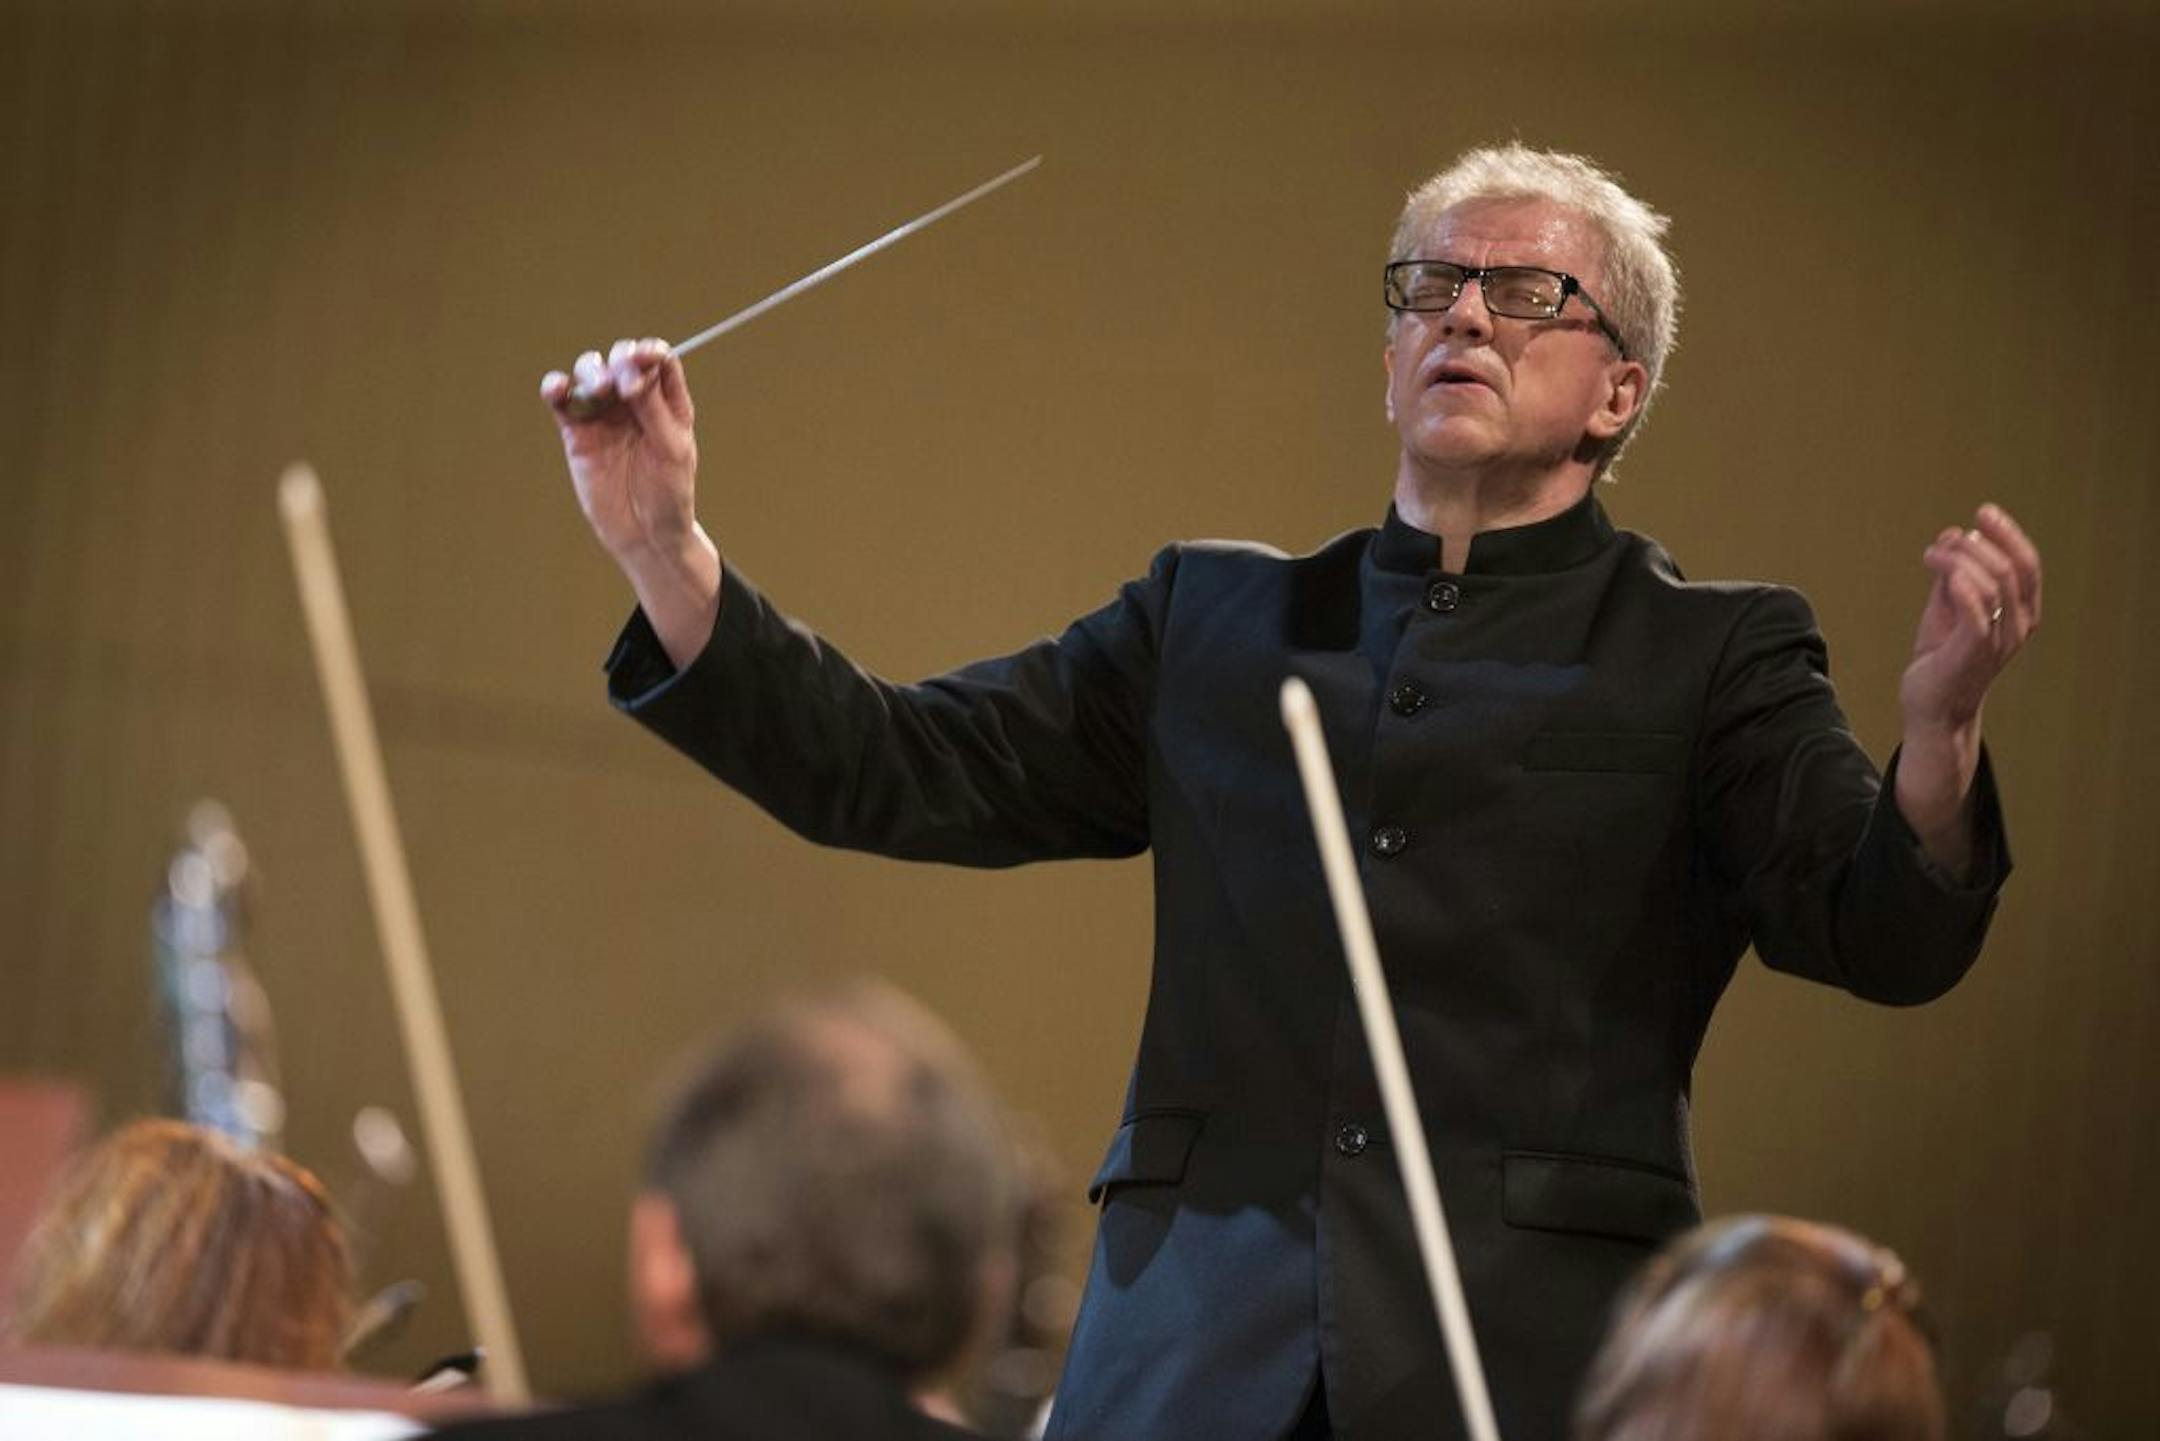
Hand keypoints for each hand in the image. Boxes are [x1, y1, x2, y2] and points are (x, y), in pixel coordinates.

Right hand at [541, 338, 720, 669]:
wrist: (644, 534)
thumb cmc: (669, 493)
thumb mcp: (671, 449)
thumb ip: (654, 408)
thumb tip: (634, 370)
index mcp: (667, 401)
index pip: (659, 360)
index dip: (648, 351)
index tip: (642, 358)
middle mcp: (635, 401)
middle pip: (622, 359)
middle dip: (620, 360)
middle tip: (623, 386)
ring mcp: (605, 414)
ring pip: (590, 372)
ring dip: (591, 370)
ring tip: (600, 390)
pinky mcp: (577, 431)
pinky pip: (562, 400)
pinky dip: (556, 388)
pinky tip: (557, 389)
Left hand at [1893, 503, 2040, 872]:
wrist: (1930, 709)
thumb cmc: (1941, 658)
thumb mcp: (1946, 608)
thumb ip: (1952, 574)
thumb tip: (1953, 533)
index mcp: (2019, 613)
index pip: (2028, 564)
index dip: (2010, 534)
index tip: (1983, 511)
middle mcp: (2017, 627)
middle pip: (2014, 569)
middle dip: (1982, 543)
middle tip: (1948, 538)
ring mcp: (1997, 642)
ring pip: (1994, 584)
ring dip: (1961, 560)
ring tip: (1931, 556)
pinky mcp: (1971, 654)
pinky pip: (1976, 611)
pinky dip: (1960, 584)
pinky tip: (1939, 569)